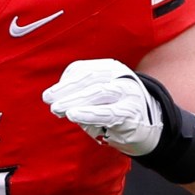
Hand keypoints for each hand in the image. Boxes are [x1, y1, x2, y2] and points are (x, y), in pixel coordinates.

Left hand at [42, 58, 161, 155]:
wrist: (146, 127)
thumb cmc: (114, 109)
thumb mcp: (96, 96)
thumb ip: (78, 94)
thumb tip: (54, 99)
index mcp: (109, 68)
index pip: (83, 69)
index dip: (64, 81)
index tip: (49, 95)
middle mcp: (120, 76)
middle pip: (90, 78)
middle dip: (66, 89)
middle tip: (48, 100)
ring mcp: (128, 93)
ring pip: (98, 92)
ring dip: (74, 100)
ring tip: (57, 108)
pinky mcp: (131, 113)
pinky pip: (108, 112)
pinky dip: (89, 113)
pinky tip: (74, 115)